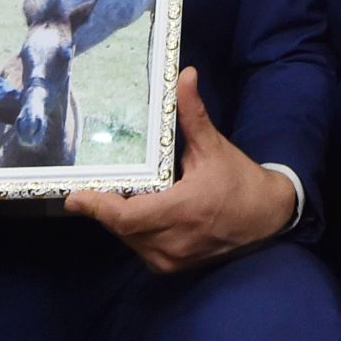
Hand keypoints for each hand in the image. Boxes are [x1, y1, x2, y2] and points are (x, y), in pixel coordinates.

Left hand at [64, 67, 294, 271]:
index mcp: (182, 211)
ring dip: (120, 217)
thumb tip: (184, 75)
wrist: (266, 217)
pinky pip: (139, 245)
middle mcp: (172, 242)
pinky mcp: (171, 266)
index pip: (126, 217)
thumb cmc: (239, 181)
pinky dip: (134, 228)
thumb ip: (193, 114)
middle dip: (106, 205)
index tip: (73, 197)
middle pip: (121, 226)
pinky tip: (139, 208)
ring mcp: (171, 259)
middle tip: (92, 184)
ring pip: (128, 237)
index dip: (97, 207)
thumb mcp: (214, 147)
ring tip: (118, 193)